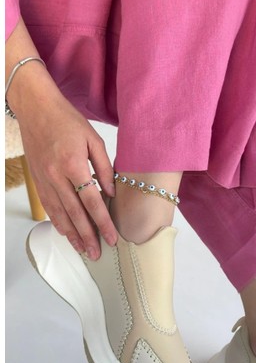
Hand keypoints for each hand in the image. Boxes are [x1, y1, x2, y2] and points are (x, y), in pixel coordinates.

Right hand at [16, 88, 117, 259]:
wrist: (36, 109)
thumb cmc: (67, 120)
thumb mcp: (93, 139)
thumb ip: (104, 167)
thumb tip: (110, 193)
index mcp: (72, 164)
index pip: (91, 201)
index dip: (103, 222)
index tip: (112, 238)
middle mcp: (55, 176)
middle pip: (74, 213)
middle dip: (87, 236)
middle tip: (97, 254)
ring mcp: (44, 179)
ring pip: (59, 214)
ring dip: (72, 234)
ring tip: (83, 250)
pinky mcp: (37, 180)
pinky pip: (48, 206)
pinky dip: (58, 222)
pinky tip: (66, 233)